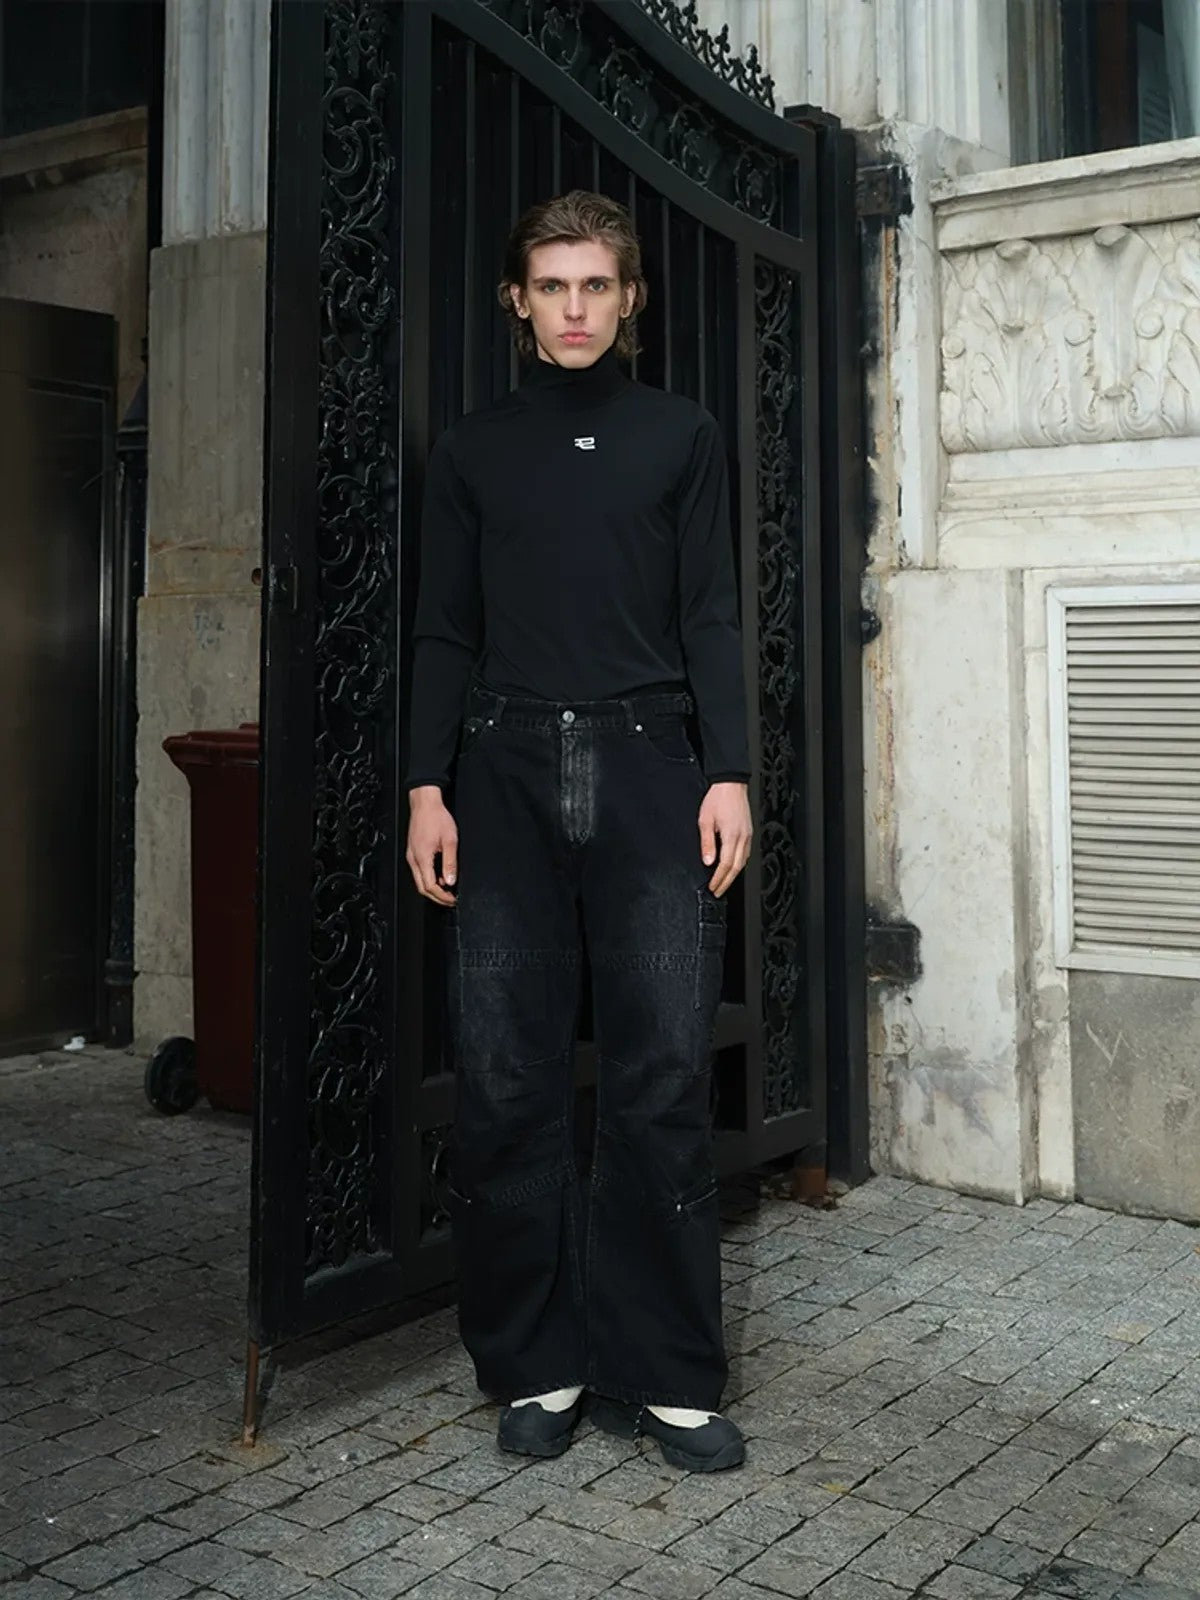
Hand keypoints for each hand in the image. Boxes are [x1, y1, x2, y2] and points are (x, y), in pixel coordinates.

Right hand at [406, 786, 458, 904]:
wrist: (424, 803)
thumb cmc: (436, 817)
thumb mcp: (450, 840)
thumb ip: (450, 863)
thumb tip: (450, 881)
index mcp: (422, 857)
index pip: (430, 886)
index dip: (442, 896)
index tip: (452, 899)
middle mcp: (413, 859)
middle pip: (422, 887)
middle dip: (436, 897)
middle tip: (450, 899)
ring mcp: (411, 855)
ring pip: (419, 880)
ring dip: (433, 888)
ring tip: (447, 889)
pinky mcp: (413, 852)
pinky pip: (419, 871)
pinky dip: (429, 878)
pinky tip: (440, 876)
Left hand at [699, 781, 751, 896]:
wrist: (731, 784)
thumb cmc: (718, 798)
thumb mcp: (705, 820)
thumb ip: (707, 843)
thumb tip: (708, 861)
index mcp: (732, 835)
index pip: (725, 865)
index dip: (719, 879)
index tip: (712, 887)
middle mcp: (743, 837)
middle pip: (736, 867)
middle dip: (726, 882)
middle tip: (718, 891)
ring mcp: (748, 835)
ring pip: (743, 862)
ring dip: (733, 875)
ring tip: (724, 883)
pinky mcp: (749, 832)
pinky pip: (746, 853)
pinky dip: (739, 864)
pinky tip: (733, 867)